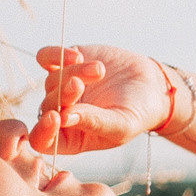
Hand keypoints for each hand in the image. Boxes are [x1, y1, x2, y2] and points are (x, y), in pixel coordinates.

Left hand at [30, 44, 174, 155]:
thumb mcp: (122, 125)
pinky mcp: (65, 64)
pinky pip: (45, 58)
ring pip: (51, 81)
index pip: (43, 141)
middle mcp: (63, 113)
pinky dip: (56, 55)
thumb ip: (96, 123)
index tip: (57, 117)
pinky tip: (76, 56)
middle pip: (47, 106)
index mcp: (72, 137)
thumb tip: (64, 118)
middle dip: (63, 95)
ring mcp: (62, 88)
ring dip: (73, 73)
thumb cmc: (139, 113)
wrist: (152, 85)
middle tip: (80, 85)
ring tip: (100, 70)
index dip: (43, 131)